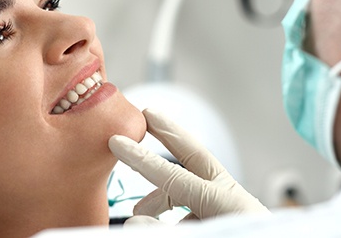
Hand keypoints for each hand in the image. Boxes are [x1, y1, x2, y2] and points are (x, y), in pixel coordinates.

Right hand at [108, 108, 268, 219]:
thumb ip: (164, 228)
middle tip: (147, 115)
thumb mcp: (205, 232)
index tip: (117, 142)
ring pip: (184, 186)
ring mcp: (221, 205)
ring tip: (141, 212)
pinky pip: (188, 205)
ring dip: (160, 192)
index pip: (172, 175)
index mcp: (223, 200)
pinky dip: (170, 211)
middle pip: (192, 155)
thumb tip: (137, 220)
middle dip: (168, 133)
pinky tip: (161, 225)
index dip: (140, 158)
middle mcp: (223, 196)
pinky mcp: (217, 215)